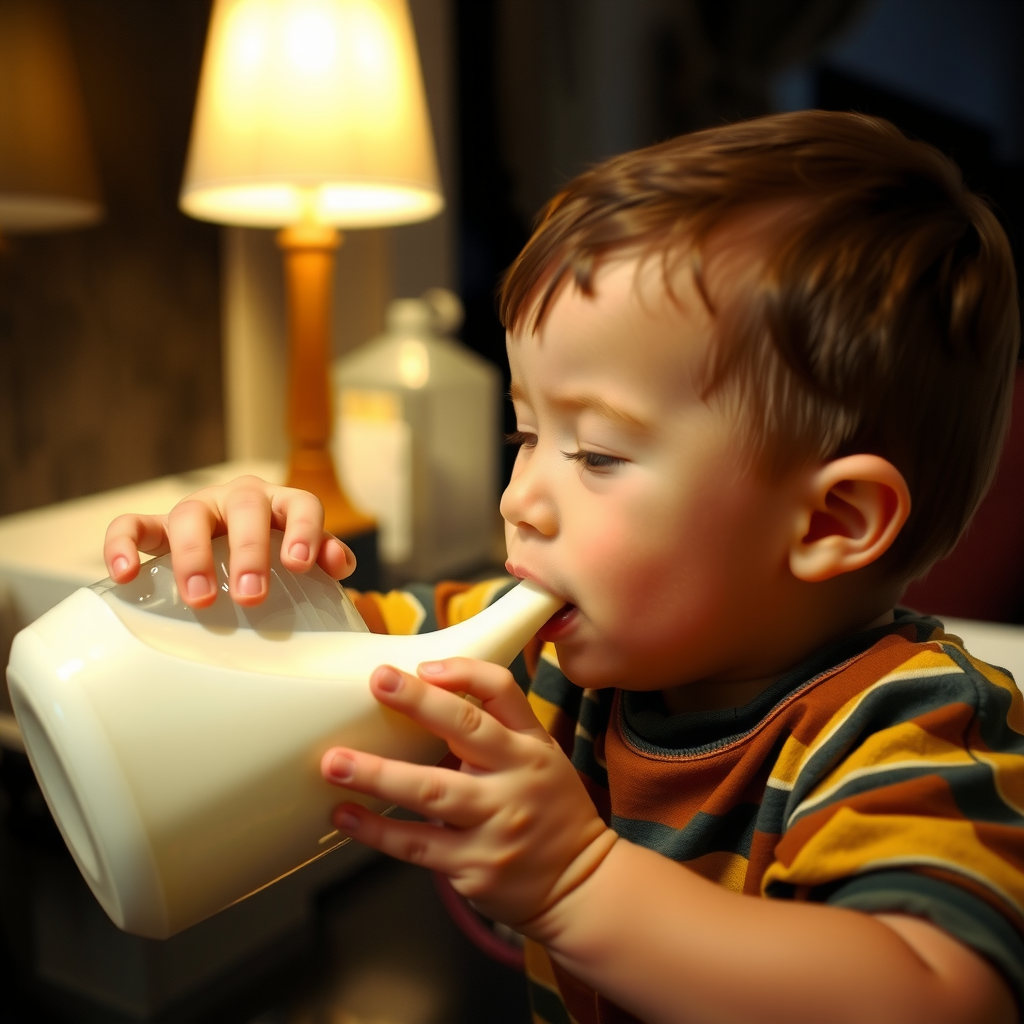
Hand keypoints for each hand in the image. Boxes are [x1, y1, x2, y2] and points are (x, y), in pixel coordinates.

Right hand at [103, 475, 353, 606]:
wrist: (230, 550)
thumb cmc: (273, 555)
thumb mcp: (301, 554)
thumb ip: (324, 555)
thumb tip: (339, 564)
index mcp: (280, 504)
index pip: (300, 504)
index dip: (305, 531)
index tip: (301, 566)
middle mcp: (239, 499)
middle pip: (245, 509)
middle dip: (249, 551)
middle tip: (251, 595)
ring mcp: (197, 510)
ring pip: (189, 516)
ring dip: (194, 556)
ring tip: (201, 597)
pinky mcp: (158, 526)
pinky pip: (132, 525)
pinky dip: (123, 545)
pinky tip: (125, 574)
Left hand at [319, 657, 617, 928]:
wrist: (579, 885)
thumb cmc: (548, 809)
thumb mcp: (539, 756)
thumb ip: (495, 727)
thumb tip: (427, 692)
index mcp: (530, 744)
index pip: (501, 691)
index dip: (462, 673)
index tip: (422, 666)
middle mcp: (516, 777)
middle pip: (467, 729)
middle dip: (420, 702)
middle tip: (379, 681)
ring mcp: (495, 823)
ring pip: (430, 791)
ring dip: (377, 774)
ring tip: (335, 762)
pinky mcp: (473, 866)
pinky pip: (417, 843)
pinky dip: (378, 830)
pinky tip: (346, 815)